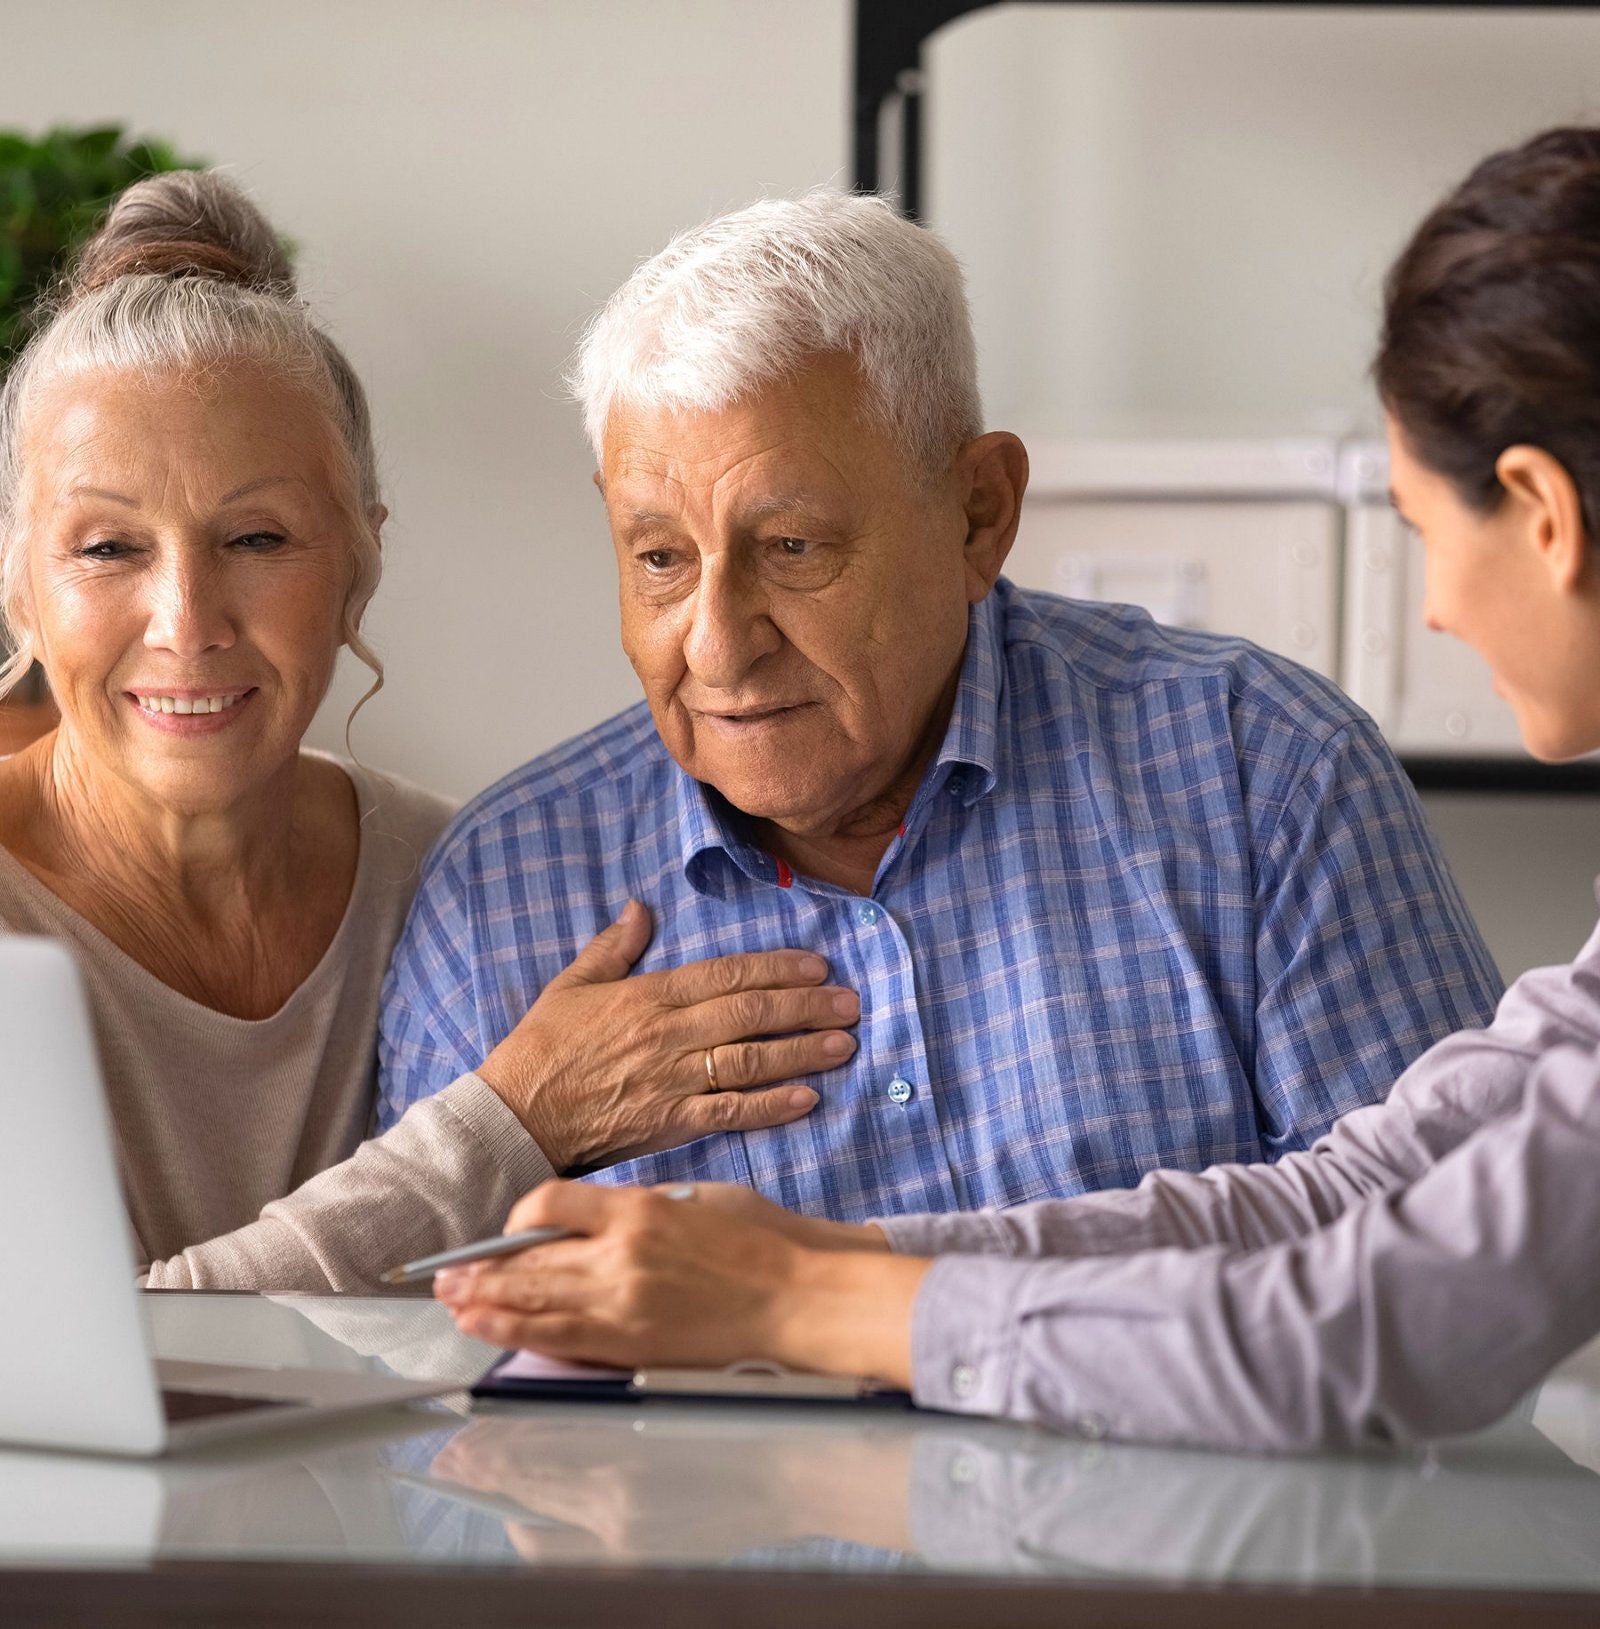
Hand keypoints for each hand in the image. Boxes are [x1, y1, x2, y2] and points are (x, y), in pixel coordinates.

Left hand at [434, 1180, 927, 1384]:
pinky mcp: (630, 1346)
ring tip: (452, 1304)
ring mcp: (621, 1306)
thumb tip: (589, 1219)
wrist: (798, 1299)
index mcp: (639, 1209)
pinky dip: (517, 1334)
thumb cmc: (760, 1243)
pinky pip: (558, 1340)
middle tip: (445, 1275)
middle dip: (481, 1270)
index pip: (548, 1204)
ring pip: (532, 1304)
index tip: (513, 1228)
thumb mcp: (697, 1199)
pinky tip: (491, 1330)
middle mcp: (620, 1257)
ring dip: (485, 1304)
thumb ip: (637, 1207)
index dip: (518, 1218)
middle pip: (528, 1261)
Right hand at [475, 901, 858, 1171]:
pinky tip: (808, 1098)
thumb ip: (614, 946)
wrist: (516, 1115)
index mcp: (650, 995)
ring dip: (803, 1051)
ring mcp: (674, 1081)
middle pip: (752, 1013)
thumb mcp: (571, 985)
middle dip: (807, 1005)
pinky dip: (773, 1105)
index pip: (727, 974)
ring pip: (752, 1060)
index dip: (777, 968)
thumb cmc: (541, 1049)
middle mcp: (670, 1035)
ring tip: (844, 1044)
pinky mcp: (673, 1123)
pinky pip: (732, 1112)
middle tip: (850, 1002)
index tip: (817, 966)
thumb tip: (642, 907)